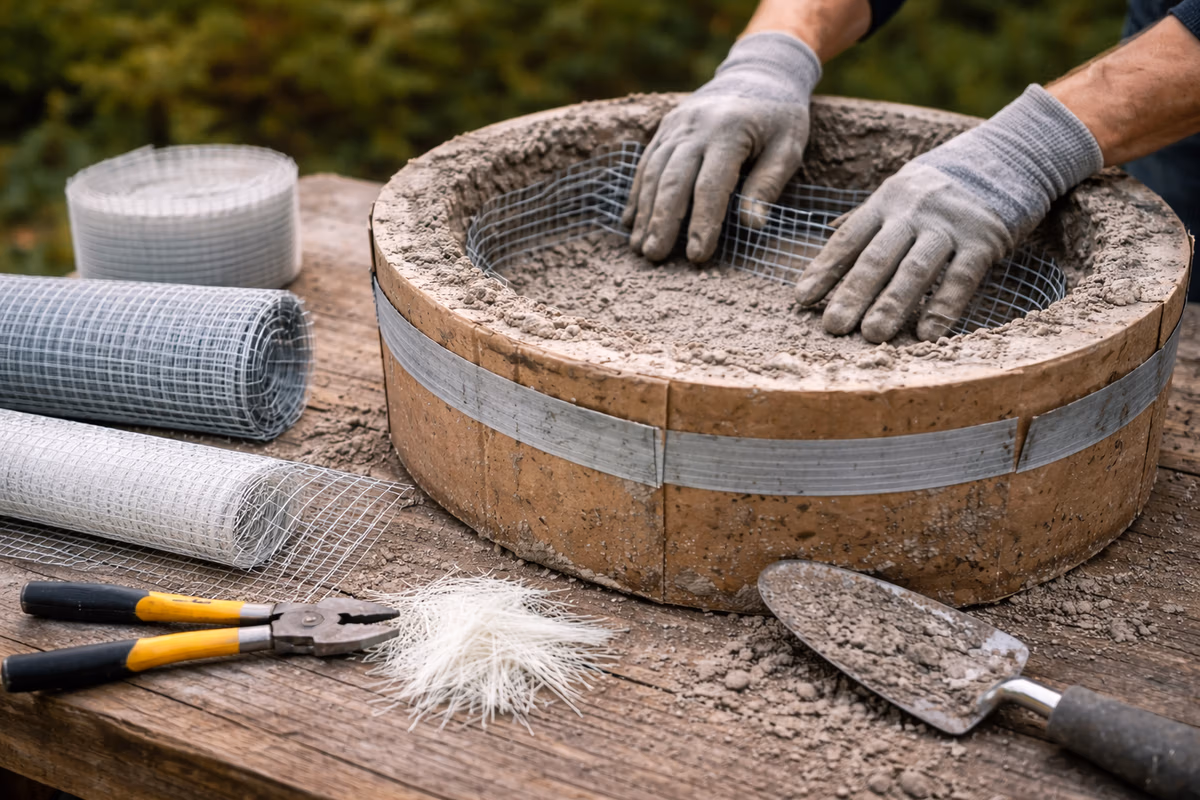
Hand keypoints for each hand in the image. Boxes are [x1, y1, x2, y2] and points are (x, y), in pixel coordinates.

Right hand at [623, 32, 820, 262]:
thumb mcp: (788, 147)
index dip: (702, 222)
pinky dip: (637, 193)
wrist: (759, 72)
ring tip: (639, 246)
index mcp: (730, 132)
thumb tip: (752, 225)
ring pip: (653, 172)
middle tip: (654, 256)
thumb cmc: (780, 118)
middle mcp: (697, 127)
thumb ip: (768, 184)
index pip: (710, 185)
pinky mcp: (666, 127)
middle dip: (662, 221)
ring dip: (644, 212)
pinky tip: (631, 221)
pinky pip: (646, 162)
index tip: (698, 255)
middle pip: (672, 180)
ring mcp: (677, 125)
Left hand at [795, 85, 1103, 342]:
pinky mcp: (986, 237)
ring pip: (914, 269)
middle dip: (851, 294)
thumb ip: (868, 215)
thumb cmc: (945, 182)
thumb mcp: (902, 189)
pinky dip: (943, 306)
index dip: (824, 270)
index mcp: (887, 200)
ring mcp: (950, 223)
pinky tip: (927, 334)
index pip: (848, 239)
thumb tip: (826, 232)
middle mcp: (914, 210)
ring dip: (891, 305)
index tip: (801, 299)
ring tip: (871, 335)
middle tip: (832, 328)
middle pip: (876, 257)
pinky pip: (961, 277)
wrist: (1012, 152)